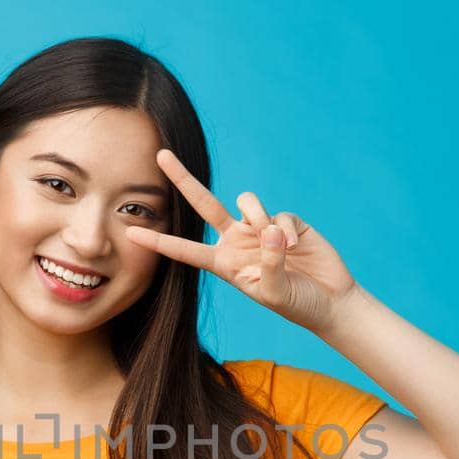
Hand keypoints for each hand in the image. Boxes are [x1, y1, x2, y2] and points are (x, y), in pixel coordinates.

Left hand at [125, 148, 361, 335]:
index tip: (130, 233)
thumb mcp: (275, 292)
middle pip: (204, 203)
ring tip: (281, 245)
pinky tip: (298, 247)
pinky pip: (279, 214)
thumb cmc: (297, 304)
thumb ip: (269, 263)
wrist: (329, 301)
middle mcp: (237, 241)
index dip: (159, 241)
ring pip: (246, 202)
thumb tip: (270, 229)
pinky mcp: (285, 221)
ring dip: (260, 218)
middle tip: (161, 154)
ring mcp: (260, 228)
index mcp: (224, 263)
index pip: (185, 250)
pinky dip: (287, 229)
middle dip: (183, 179)